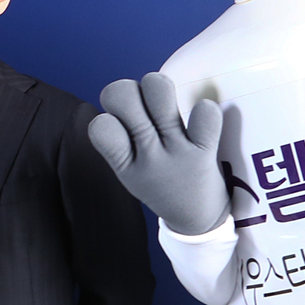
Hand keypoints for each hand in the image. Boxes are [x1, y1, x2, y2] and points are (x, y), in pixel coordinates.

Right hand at [88, 72, 228, 235]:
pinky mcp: (204, 152)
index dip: (108, 111)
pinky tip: (201, 121)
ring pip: (157, 89)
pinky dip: (205, 110)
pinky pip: (205, 113)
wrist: (196, 218)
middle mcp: (146, 157)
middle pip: (121, 93)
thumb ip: (123, 134)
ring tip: (165, 104)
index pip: (99, 125)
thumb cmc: (160, 181)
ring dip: (158, 86)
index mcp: (123, 164)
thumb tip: (123, 89)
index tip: (122, 121)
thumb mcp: (129, 169)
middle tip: (143, 107)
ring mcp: (175, 154)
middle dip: (128, 89)